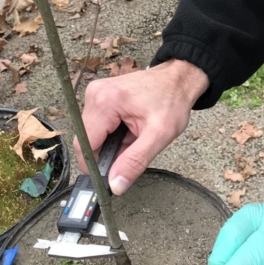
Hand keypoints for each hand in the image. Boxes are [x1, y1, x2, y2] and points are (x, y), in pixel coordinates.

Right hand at [80, 59, 208, 193]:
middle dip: (108, 152)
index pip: (85, 145)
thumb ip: (135, 162)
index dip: (96, 165)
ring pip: (93, 134)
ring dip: (111, 143)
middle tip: (134, 148)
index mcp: (105, 102)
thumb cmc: (172, 100)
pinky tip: (130, 128)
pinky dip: (113, 133)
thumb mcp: (159, 135)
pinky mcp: (100, 96)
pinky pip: (98, 125)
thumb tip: (115, 185)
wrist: (179, 79)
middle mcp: (95, 94)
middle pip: (87, 140)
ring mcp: (96, 93)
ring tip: (134, 135)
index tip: (113, 174)